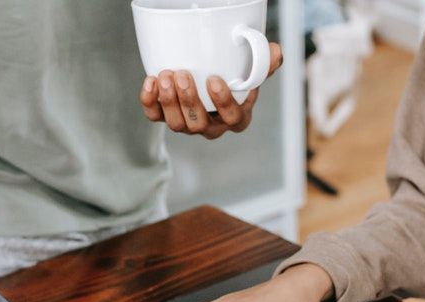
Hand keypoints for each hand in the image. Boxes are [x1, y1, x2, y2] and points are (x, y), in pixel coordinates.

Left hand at [139, 42, 283, 138]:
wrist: (207, 80)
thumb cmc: (233, 80)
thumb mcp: (251, 72)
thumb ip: (264, 63)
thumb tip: (275, 52)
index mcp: (236, 117)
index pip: (233, 118)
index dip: (223, 103)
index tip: (214, 80)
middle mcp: (211, 126)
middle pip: (200, 125)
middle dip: (189, 100)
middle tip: (183, 75)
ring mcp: (188, 124)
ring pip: (177, 124)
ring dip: (169, 101)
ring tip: (166, 75)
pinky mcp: (166, 117)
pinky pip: (155, 117)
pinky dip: (150, 101)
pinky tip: (150, 82)